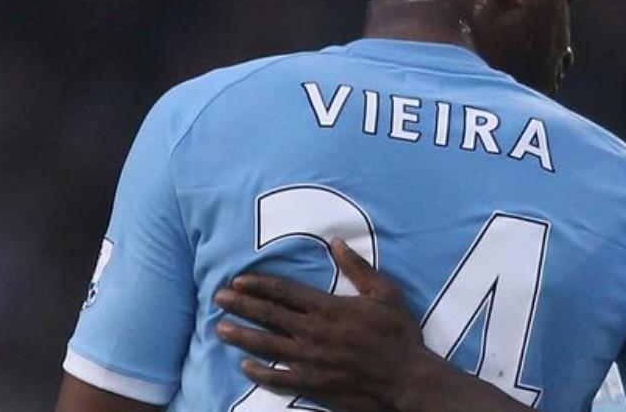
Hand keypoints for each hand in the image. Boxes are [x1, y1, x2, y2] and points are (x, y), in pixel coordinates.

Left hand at [214, 237, 421, 411]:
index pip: (285, 292)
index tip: (239, 280)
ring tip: (221, 328)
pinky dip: (259, 372)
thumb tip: (336, 242)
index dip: (260, 285)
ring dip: (242, 336)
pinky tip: (245, 366)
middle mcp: (313, 332)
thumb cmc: (398, 334)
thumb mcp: (386, 293)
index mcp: (329, 308)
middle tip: (219, 298)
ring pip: (267, 345)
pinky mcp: (313, 383)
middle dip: (242, 305)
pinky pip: (279, 378)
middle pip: (269, 315)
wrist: (406, 377)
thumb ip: (358, 268)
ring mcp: (310, 360)